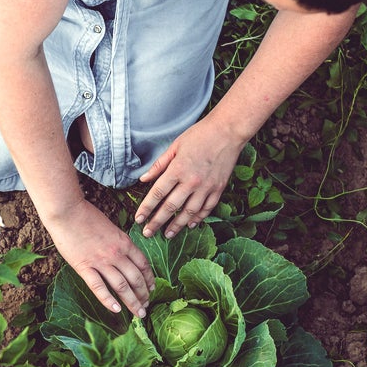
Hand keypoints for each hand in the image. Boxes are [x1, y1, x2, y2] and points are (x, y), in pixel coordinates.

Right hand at [45, 199, 154, 316]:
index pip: (143, 264)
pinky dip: (108, 300)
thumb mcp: (111, 228)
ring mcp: (101, 261)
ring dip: (132, 301)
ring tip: (138, 314)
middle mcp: (116, 254)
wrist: (68, 212)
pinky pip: (99, 287)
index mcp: (124, 242)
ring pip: (122, 286)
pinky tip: (116, 310)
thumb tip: (124, 256)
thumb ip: (119, 243)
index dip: (149, 279)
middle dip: (143, 295)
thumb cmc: (87, 216)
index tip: (152, 289)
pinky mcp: (84, 267)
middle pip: (136, 278)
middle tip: (146, 307)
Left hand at [135, 119, 244, 238]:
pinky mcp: (218, 189)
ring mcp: (206, 187)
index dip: (146, 208)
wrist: (227, 131)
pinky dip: (198, 218)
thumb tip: (143, 179)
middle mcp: (191, 181)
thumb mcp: (175, 146)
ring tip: (167, 234)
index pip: (157, 193)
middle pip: (171, 207)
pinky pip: (207, 208)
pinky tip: (190, 225)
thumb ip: (159, 165)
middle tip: (148, 233)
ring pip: (189, 212)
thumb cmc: (199, 135)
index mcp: (177, 169)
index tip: (138, 219)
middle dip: (157, 222)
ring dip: (177, 225)